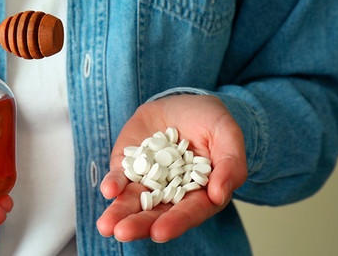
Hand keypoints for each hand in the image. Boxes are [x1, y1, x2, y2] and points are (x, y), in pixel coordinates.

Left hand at [96, 94, 246, 242]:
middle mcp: (172, 193)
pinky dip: (112, 184)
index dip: (176, 222)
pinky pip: (119, 179)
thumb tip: (219, 195)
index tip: (159, 232)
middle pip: (157, 213)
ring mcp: (147, 181)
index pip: (190, 211)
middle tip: (123, 232)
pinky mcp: (128, 167)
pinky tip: (108, 190)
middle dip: (140, 224)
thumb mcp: (227, 133)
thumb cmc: (209, 121)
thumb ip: (230, 164)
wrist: (181, 104)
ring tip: (106, 226)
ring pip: (133, 201)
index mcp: (201, 193)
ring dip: (119, 213)